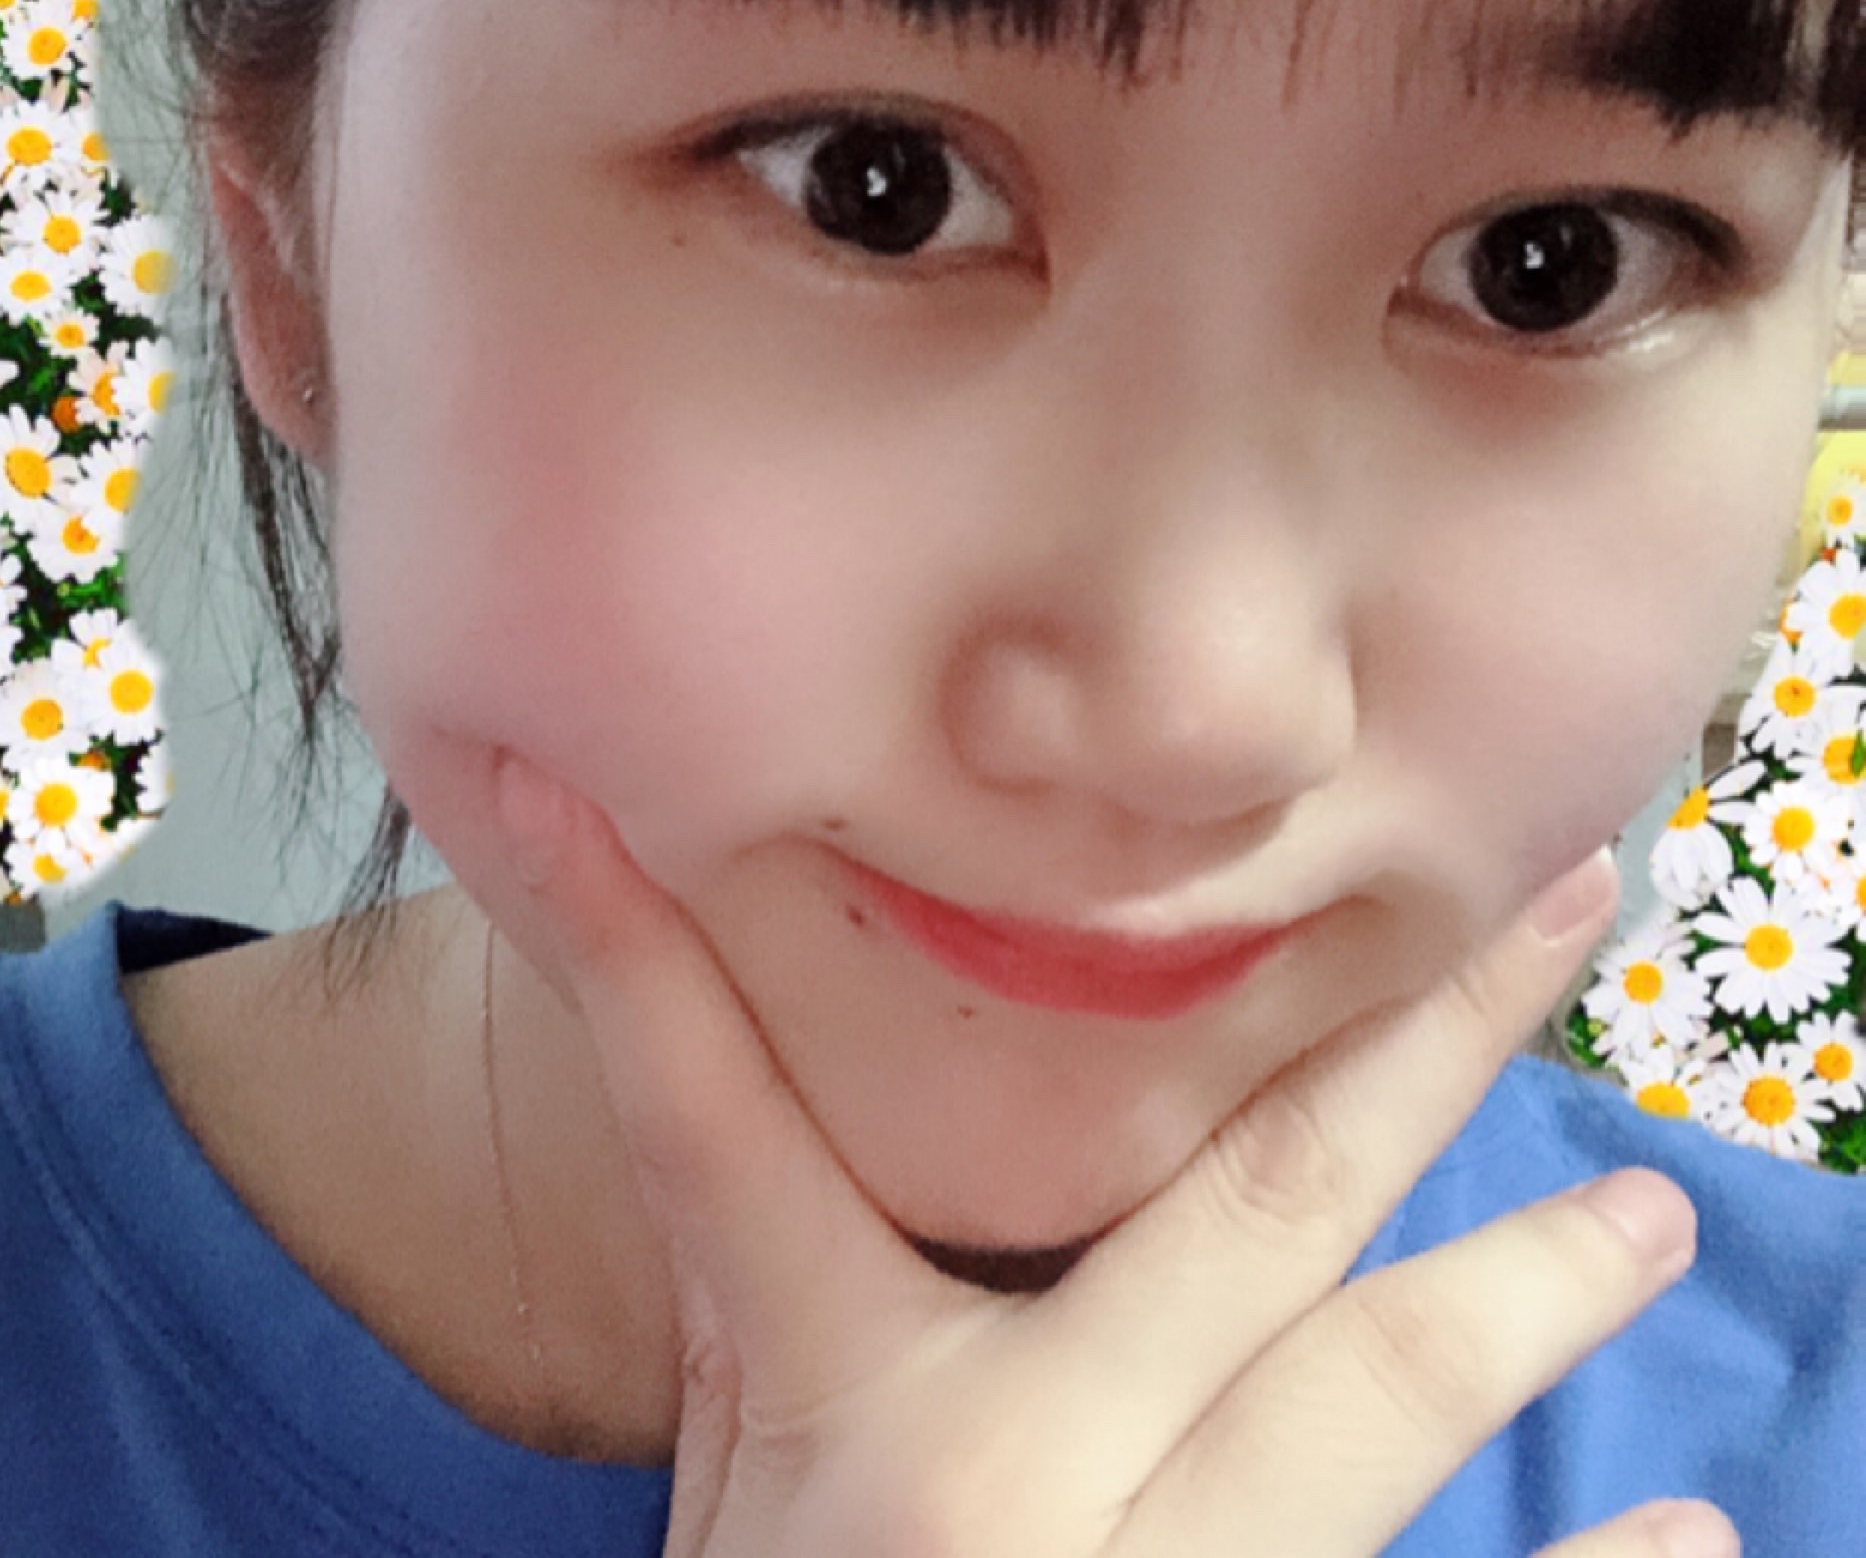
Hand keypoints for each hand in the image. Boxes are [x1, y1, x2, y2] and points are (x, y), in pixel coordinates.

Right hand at [490, 754, 1736, 1557]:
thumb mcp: (742, 1463)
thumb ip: (776, 1295)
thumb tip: (786, 1087)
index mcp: (837, 1395)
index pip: (707, 1111)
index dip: (622, 937)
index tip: (558, 785)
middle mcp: (1003, 1477)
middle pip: (1233, 1207)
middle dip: (1408, 1041)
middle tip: (1574, 896)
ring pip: (1372, 1398)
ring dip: (1527, 1289)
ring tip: (1654, 1215)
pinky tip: (1709, 1538)